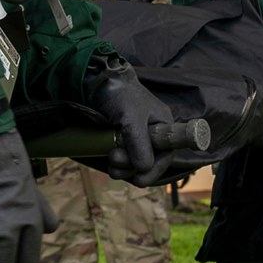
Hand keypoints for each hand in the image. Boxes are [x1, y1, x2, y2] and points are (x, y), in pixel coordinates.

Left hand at [84, 53, 177, 185]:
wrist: (96, 81)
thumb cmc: (120, 94)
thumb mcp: (131, 118)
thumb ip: (139, 143)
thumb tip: (144, 169)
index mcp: (163, 126)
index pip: (166, 155)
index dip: (155, 170)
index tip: (139, 180)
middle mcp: (152, 134)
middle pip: (148, 163)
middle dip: (131, 167)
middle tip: (113, 161)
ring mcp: (136, 138)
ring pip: (133, 163)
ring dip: (121, 167)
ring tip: (109, 159)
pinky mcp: (121, 139)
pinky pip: (123, 159)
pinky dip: (115, 162)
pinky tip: (107, 158)